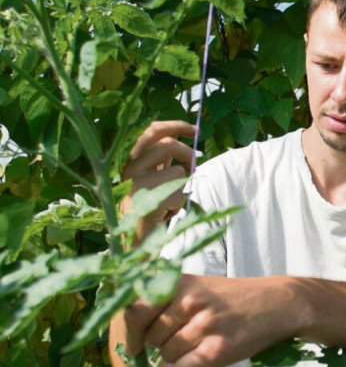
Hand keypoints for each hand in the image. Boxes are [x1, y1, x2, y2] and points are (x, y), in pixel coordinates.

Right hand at [121, 120, 196, 243]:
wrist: (137, 240)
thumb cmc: (150, 206)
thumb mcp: (155, 176)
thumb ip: (164, 157)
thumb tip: (186, 134)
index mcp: (131, 160)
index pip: (152, 130)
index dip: (176, 126)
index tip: (195, 130)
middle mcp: (129, 169)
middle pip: (169, 145)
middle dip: (188, 154)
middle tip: (193, 167)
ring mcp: (136, 185)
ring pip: (178, 171)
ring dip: (181, 187)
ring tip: (169, 200)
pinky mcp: (146, 201)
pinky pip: (178, 194)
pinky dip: (178, 204)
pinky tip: (164, 214)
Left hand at [123, 274, 300, 366]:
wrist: (277, 303)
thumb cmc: (233, 297)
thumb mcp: (197, 286)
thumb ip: (165, 300)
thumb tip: (133, 330)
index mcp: (179, 283)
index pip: (135, 310)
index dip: (131, 332)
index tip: (134, 345)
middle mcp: (188, 301)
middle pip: (151, 338)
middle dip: (161, 344)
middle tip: (186, 336)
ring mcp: (204, 325)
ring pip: (167, 356)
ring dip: (179, 356)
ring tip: (203, 342)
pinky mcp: (217, 349)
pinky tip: (209, 356)